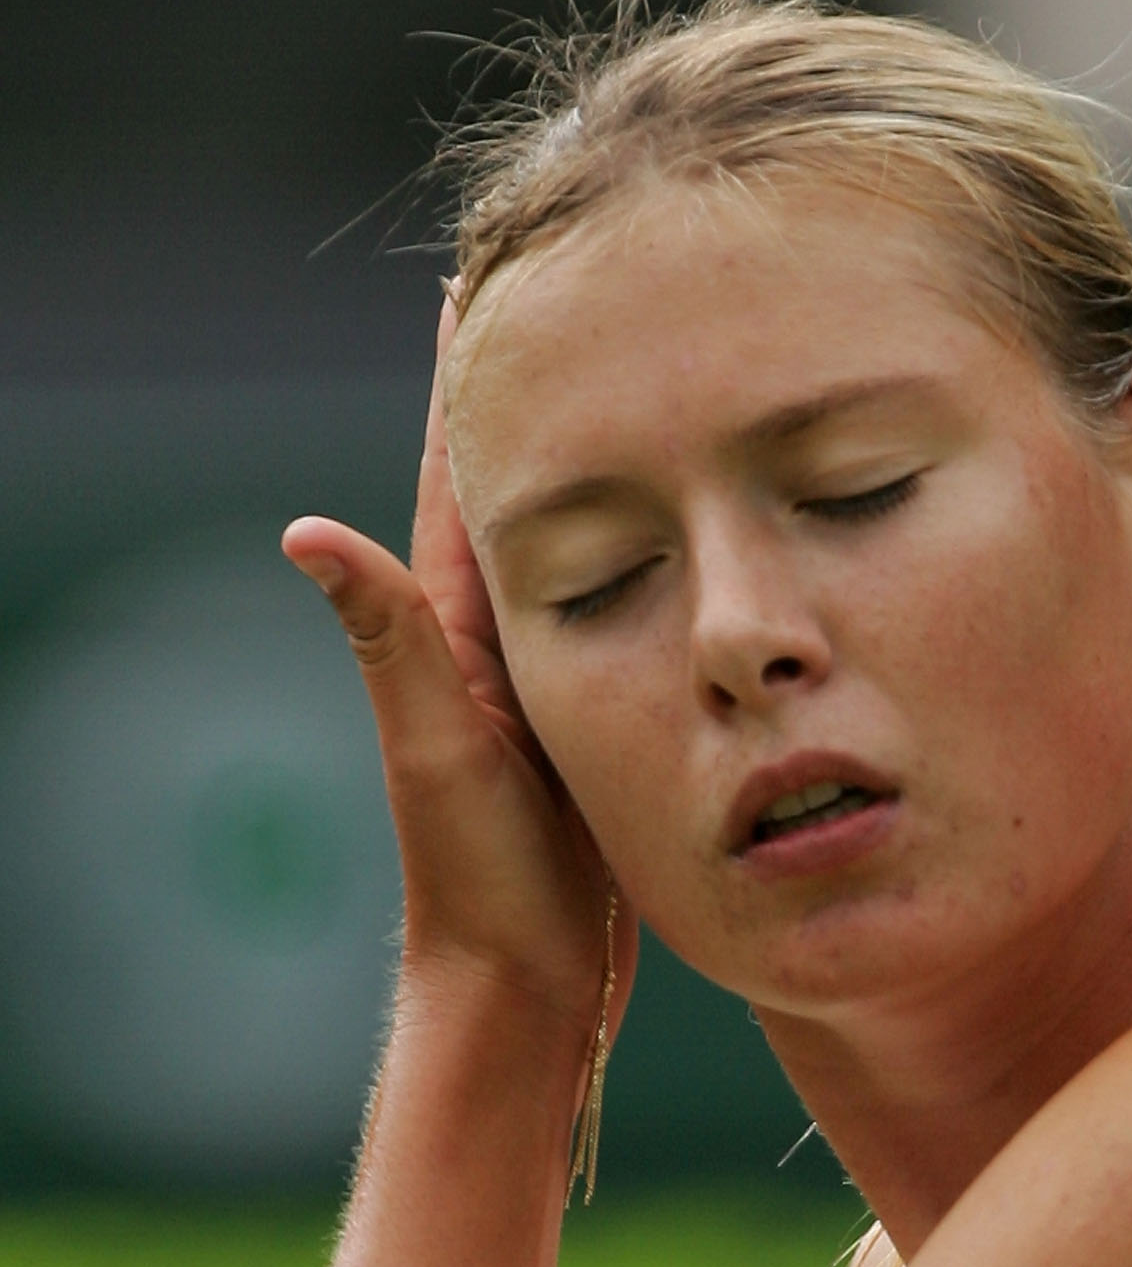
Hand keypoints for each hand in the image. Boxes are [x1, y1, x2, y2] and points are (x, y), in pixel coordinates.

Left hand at [283, 299, 635, 1039]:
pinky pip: (635, 617)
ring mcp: (556, 683)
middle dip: (549, 397)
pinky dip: (655, 562)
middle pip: (530, 492)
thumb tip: (303, 536)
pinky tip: (693, 538)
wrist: (529, 991)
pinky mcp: (606, 725)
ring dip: (611, 472)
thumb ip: (390, 642)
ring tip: (649, 383)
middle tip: (583, 290)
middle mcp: (501, 644)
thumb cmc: (479, 881)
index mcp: (457, 627)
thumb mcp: (440, 749)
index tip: (482, 276)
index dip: (470, 375)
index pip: (462, 473)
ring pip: (593, 550)